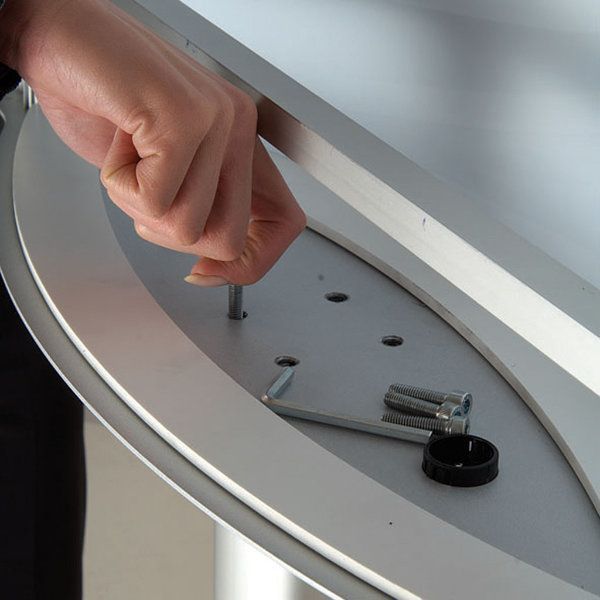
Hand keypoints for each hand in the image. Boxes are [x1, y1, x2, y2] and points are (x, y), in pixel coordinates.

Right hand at [2, 0, 305, 284]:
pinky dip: (120, 185)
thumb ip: (201, 206)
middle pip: (229, 239)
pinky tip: (119, 141)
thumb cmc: (106, 98)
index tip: (206, 270)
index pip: (284, 222)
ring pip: (188, 227)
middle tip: (147, 190)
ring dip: (139, 204)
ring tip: (130, 154)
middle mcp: (238, 126)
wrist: (60, 38)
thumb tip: (216, 263)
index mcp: (241, 140)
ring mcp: (214, 121)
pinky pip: (153, 203)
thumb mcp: (166, 168)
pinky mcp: (181, 121)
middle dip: (173, 233)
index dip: (251, 262)